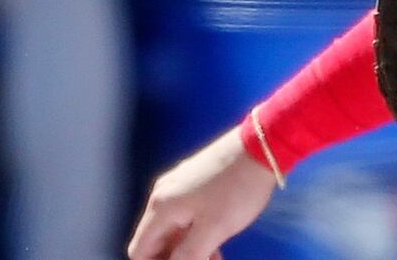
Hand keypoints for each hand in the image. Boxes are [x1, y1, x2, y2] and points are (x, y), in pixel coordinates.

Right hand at [128, 127, 277, 259]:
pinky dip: (194, 235)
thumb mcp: (213, 230)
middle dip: (173, 258)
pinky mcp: (192, 182)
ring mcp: (177, 186)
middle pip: (154, 241)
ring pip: (172, 230)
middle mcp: (162, 196)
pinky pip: (183, 217)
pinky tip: (215, 243)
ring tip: (214, 259)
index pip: (138, 250)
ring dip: (186, 249)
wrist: (257, 148)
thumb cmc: (235, 191)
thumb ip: (189, 255)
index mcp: (161, 208)